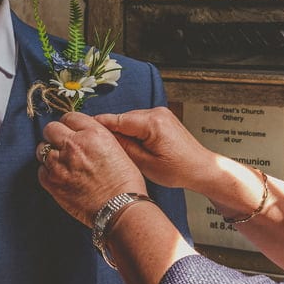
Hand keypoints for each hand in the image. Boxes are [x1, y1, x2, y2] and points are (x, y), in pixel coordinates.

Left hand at [38, 111, 146, 227]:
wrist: (120, 208)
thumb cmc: (124, 181)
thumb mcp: (116, 148)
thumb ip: (95, 137)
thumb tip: (81, 135)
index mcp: (93, 133)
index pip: (70, 116)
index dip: (69, 124)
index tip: (70, 131)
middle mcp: (74, 145)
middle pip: (50, 129)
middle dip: (55, 135)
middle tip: (62, 145)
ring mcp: (60, 164)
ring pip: (42, 149)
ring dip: (49, 154)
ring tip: (61, 163)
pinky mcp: (52, 183)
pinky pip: (41, 171)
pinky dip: (48, 172)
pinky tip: (60, 177)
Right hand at [95, 107, 218, 193]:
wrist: (202, 167)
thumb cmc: (179, 170)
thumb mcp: (146, 164)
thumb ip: (124, 148)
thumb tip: (104, 139)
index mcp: (152, 122)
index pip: (117, 120)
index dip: (98, 126)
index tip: (81, 130)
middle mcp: (156, 112)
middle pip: (122, 119)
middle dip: (110, 131)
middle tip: (95, 146)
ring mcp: (160, 113)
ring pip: (129, 120)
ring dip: (122, 132)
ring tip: (113, 149)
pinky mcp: (162, 117)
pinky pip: (139, 122)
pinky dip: (132, 132)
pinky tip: (129, 145)